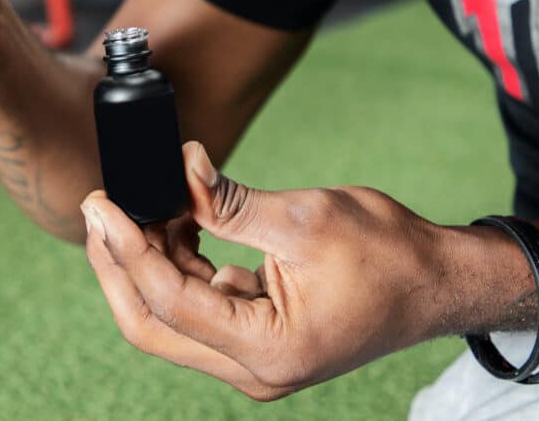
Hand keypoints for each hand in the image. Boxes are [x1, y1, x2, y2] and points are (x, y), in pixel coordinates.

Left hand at [80, 142, 498, 399]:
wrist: (438, 282)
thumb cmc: (389, 254)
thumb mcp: (306, 218)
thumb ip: (231, 202)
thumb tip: (179, 169)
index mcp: (268, 349)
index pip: (168, 301)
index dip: (126, 248)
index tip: (100, 203)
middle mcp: (254, 369)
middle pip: (152, 325)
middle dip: (118, 265)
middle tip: (100, 209)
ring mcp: (253, 360)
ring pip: (169, 319)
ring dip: (148, 261)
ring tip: (143, 203)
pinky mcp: (255, 340)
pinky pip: (197, 309)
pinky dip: (179, 266)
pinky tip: (177, 222)